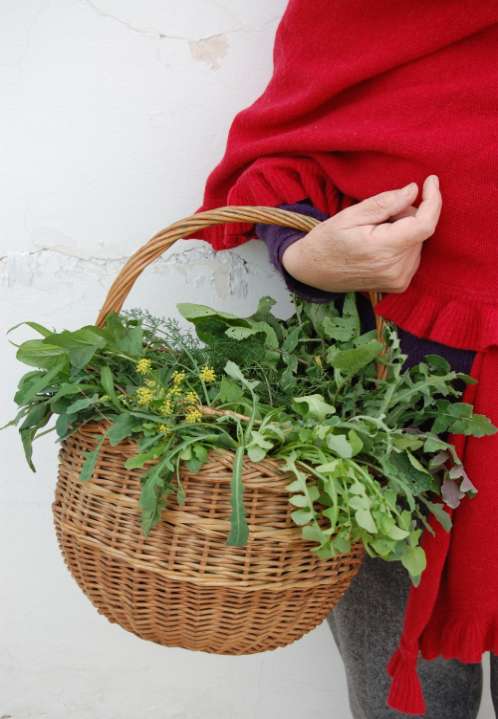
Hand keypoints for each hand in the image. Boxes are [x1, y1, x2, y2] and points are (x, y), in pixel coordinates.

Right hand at [282, 175, 441, 292]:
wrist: (313, 271)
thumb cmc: (327, 240)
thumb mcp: (351, 215)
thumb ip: (385, 203)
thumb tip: (413, 191)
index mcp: (383, 250)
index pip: (424, 225)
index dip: (433, 200)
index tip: (431, 181)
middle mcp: (395, 270)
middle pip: (420, 230)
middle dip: (406, 215)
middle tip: (378, 215)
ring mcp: (398, 280)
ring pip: (418, 242)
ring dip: (403, 231)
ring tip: (375, 233)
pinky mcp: (399, 285)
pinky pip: (413, 255)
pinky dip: (402, 244)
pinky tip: (380, 247)